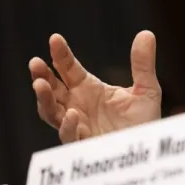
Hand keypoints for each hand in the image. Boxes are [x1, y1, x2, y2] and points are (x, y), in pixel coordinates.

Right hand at [29, 31, 161, 143]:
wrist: (149, 151)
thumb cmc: (143, 122)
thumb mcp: (146, 89)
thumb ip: (143, 64)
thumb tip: (146, 33)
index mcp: (89, 90)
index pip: (69, 69)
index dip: (60, 55)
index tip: (54, 39)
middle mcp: (78, 106)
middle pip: (52, 90)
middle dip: (41, 76)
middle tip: (35, 63)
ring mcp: (78, 126)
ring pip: (52, 112)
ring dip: (44, 99)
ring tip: (40, 84)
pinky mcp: (83, 145)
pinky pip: (70, 136)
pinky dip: (69, 126)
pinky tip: (73, 114)